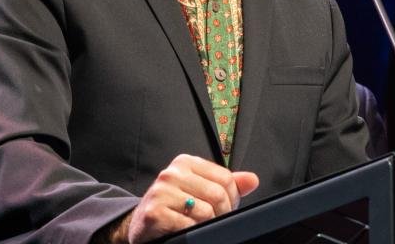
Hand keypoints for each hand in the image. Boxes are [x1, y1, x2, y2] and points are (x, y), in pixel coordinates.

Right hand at [125, 154, 258, 243]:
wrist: (141, 225)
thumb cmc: (172, 208)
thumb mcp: (199, 190)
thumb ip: (226, 184)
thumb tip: (252, 180)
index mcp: (185, 163)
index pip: (225, 178)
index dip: (232, 198)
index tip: (226, 208)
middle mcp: (172, 173)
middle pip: (218, 194)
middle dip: (222, 213)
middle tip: (215, 221)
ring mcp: (161, 192)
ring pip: (206, 211)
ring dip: (207, 224)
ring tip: (199, 226)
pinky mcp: (154, 212)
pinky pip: (188, 224)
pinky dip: (193, 231)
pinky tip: (185, 230)